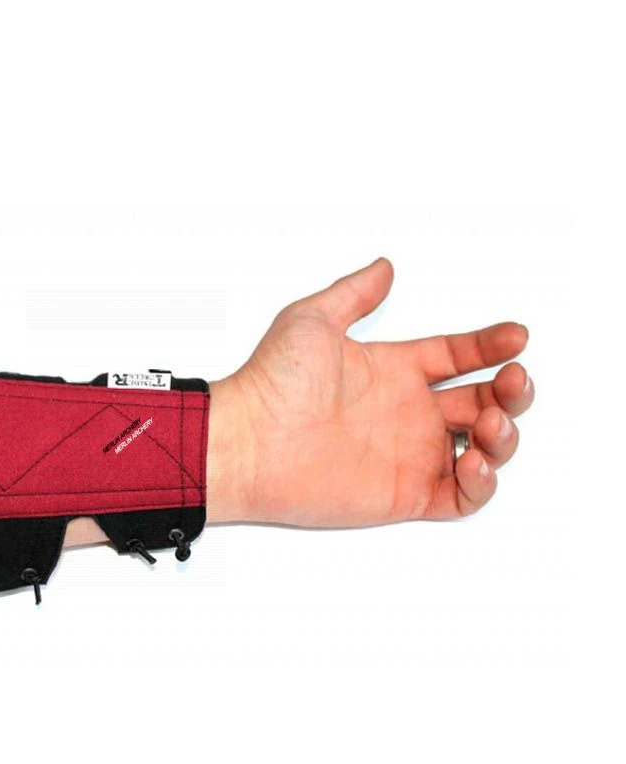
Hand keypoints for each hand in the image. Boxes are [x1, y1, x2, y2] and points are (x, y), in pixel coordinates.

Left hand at [207, 258, 533, 525]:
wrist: (248, 441)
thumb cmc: (271, 382)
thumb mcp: (311, 320)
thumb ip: (353, 294)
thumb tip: (384, 267)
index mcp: (393, 370)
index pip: (456, 356)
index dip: (490, 345)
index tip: (516, 336)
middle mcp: (406, 413)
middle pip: (482, 402)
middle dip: (511, 391)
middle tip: (513, 381)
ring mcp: (408, 455)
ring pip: (482, 450)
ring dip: (504, 436)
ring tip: (492, 422)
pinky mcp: (404, 494)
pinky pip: (461, 497)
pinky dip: (482, 484)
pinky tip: (476, 461)